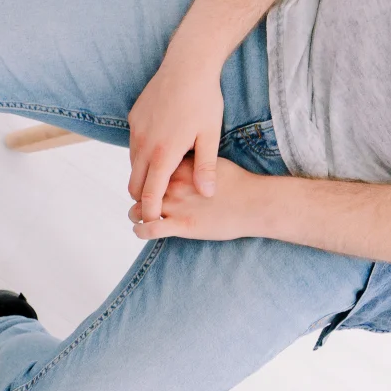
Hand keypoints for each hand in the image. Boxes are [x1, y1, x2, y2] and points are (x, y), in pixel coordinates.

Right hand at [126, 54, 223, 220]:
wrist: (187, 64)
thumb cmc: (203, 99)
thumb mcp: (210, 134)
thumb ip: (205, 167)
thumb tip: (207, 194)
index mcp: (163, 154)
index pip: (150, 194)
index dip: (150, 211)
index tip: (153, 222)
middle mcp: (144, 145)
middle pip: (134, 184)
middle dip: (142, 197)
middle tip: (158, 203)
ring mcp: (136, 132)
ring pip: (133, 164)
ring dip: (143, 174)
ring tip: (161, 176)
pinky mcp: (133, 119)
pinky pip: (134, 145)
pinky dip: (143, 154)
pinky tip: (161, 147)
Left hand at [128, 155, 264, 241]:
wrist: (254, 203)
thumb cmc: (238, 183)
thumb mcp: (212, 162)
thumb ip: (193, 162)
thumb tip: (182, 160)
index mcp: (181, 167)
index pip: (151, 170)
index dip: (147, 177)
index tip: (150, 182)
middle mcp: (174, 184)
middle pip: (140, 189)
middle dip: (138, 196)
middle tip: (145, 201)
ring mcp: (176, 205)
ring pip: (137, 210)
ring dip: (135, 214)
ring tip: (141, 216)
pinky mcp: (181, 225)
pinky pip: (148, 229)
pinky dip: (141, 231)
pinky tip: (141, 230)